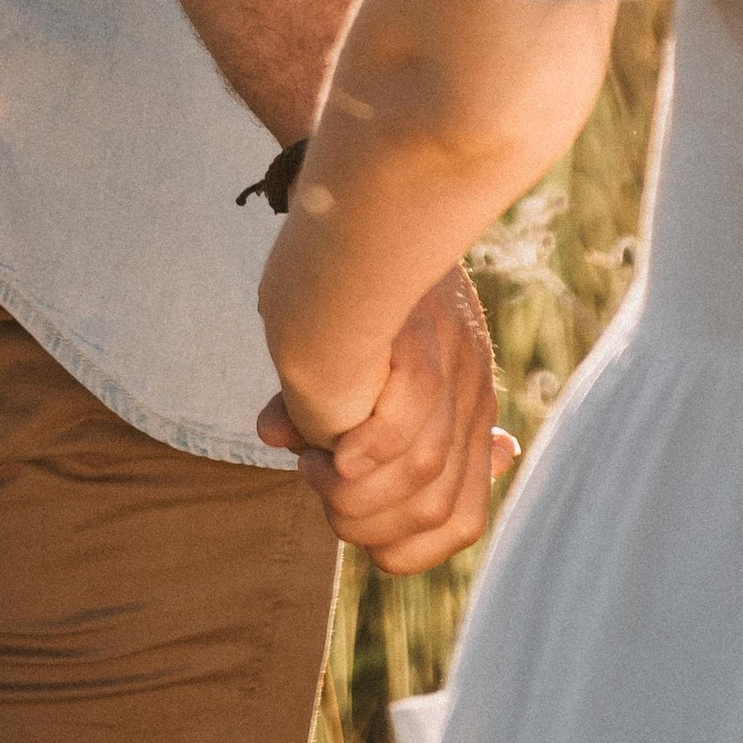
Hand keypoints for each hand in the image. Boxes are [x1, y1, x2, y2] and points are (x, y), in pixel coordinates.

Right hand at [257, 268, 516, 572]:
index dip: (405, 548)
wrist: (385, 194)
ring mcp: (455, 369)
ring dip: (354, 492)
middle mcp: (470, 398)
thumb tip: (272, 434)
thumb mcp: (359, 348)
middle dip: (365, 523)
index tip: (359, 524)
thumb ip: (324, 402)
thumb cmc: (357, 273)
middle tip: (320, 484)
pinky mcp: (427, 340)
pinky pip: (413, 424)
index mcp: (466, 413)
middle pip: (437, 513)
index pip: (462, 524)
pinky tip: (327, 451)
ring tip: (313, 463)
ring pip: (424, 478)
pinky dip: (369, 450)